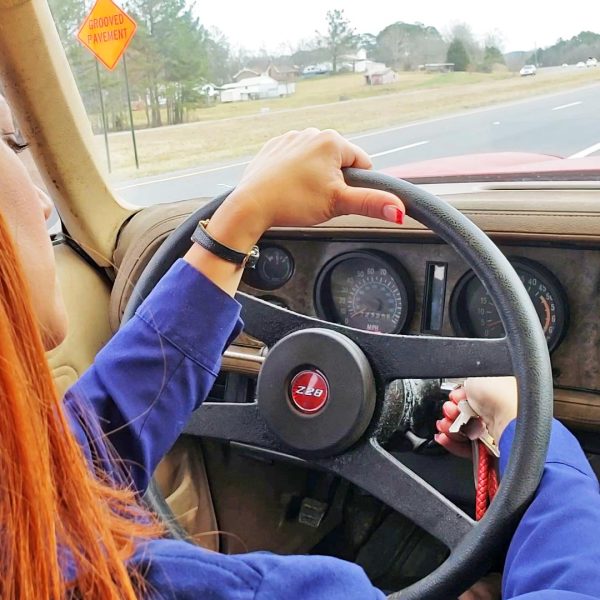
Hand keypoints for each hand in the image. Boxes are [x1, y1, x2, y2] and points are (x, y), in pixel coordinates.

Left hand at [207, 128, 404, 250]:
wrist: (251, 205)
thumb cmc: (293, 202)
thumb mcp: (338, 204)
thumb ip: (370, 203)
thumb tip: (400, 210)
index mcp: (332, 141)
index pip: (362, 164)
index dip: (356, 185)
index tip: (339, 198)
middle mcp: (312, 132)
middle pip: (338, 162)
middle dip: (334, 181)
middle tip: (318, 200)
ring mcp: (290, 138)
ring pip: (316, 161)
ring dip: (315, 177)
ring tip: (301, 195)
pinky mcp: (274, 147)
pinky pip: (295, 160)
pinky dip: (295, 173)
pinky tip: (288, 187)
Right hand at [435, 377, 517, 457]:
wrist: (508, 416)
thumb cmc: (499, 392)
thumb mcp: (477, 376)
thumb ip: (467, 383)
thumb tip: (460, 390)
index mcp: (497, 392)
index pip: (471, 396)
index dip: (458, 397)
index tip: (453, 398)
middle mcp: (498, 411)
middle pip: (465, 415)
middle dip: (451, 413)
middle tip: (449, 411)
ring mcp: (494, 432)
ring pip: (465, 432)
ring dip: (450, 428)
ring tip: (445, 425)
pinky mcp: (490, 450)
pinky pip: (468, 448)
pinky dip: (454, 443)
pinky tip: (445, 437)